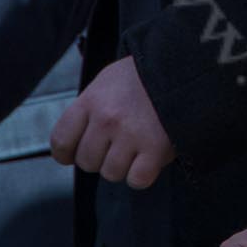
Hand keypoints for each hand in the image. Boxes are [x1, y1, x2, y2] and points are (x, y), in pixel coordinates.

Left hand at [49, 56, 175, 188]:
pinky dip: (142, 174)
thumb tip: (76, 139)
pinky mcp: (156, 149)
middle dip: (101, 156)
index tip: (74, 154)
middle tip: (118, 143)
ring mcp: (131, 135)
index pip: (61, 141)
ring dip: (123, 166)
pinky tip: (149, 159)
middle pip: (87, 162)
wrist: (185, 67)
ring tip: (137, 146)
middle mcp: (107, 119)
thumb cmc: (146, 75)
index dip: (67, 153)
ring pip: (111, 173)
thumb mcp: (109, 80)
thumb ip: (90, 108)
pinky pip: (136, 180)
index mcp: (91, 100)